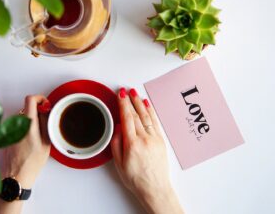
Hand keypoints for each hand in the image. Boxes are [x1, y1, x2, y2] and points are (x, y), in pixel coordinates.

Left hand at [3, 95, 50, 187]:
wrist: (17, 175)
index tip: (46, 105)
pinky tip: (29, 140)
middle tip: (45, 123)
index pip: (30, 99)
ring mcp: (9, 128)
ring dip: (31, 120)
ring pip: (22, 115)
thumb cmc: (32, 162)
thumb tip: (46, 109)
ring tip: (38, 135)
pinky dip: (25, 126)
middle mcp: (15, 123)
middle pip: (27, 107)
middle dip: (37, 111)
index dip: (40, 98)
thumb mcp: (46, 142)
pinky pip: (17, 124)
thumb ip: (46, 122)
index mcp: (27, 123)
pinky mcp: (6, 133)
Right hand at [111, 88, 182, 213]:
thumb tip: (118, 127)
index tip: (120, 94)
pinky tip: (147, 105)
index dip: (123, 104)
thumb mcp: (118, 163)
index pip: (127, 118)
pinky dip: (150, 112)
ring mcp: (154, 139)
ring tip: (135, 93)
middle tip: (125, 90)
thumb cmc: (135, 179)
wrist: (155, 188)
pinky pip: (155, 122)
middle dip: (130, 100)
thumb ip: (116, 143)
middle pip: (136, 114)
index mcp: (132, 144)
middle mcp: (144, 139)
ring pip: (146, 116)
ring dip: (140, 103)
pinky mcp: (161, 141)